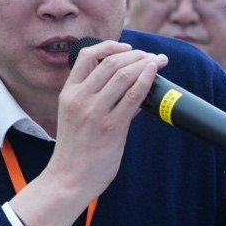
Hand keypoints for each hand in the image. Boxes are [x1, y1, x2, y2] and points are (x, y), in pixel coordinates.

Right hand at [10, 39, 165, 225]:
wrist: (69, 179)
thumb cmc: (75, 151)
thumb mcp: (76, 117)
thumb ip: (96, 99)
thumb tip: (131, 88)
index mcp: (68, 93)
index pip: (86, 56)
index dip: (110, 46)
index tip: (127, 47)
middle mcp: (80, 98)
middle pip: (111, 62)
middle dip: (136, 54)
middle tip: (151, 56)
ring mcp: (95, 112)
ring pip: (123, 74)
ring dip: (145, 63)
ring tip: (157, 62)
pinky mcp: (111, 127)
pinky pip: (133, 96)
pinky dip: (146, 80)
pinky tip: (155, 74)